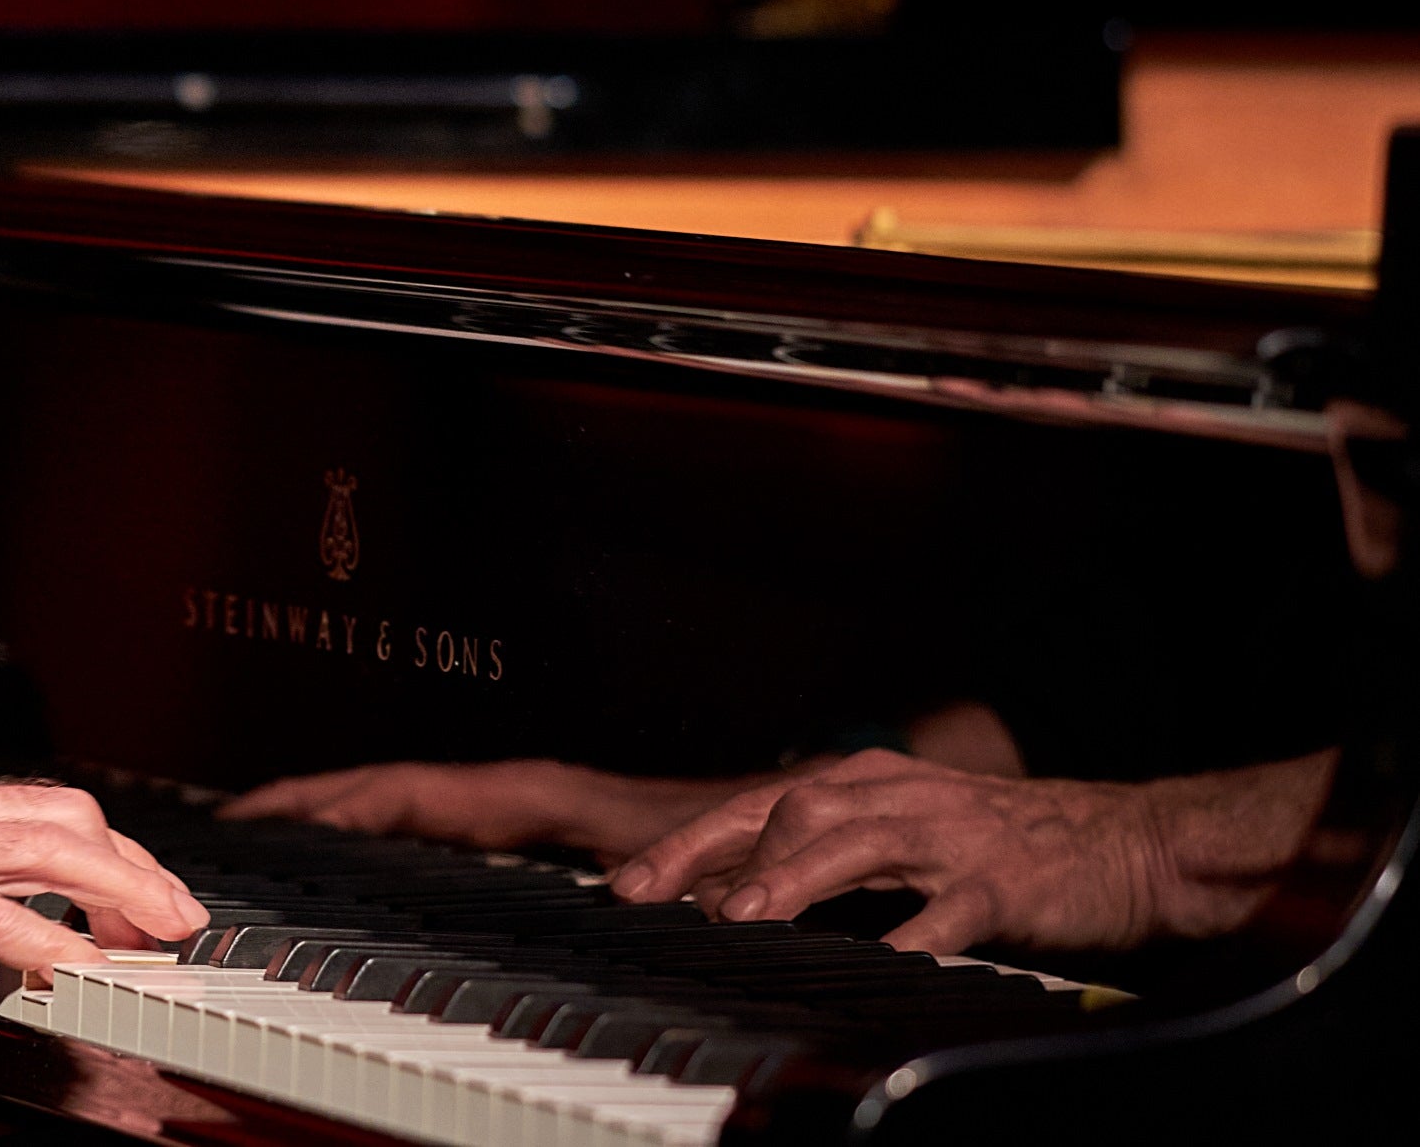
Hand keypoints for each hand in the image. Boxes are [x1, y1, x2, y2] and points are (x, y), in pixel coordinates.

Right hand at [0, 745, 207, 985]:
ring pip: (53, 849)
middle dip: (132, 862)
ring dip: (121, 891)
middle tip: (173, 909)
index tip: (126, 878)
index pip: (25, 806)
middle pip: (64, 815)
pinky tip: (80, 968)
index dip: (91, 843)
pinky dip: (47, 940)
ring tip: (161, 932)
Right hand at [220, 758, 770, 863]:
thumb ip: (660, 873)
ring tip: (271, 828)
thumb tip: (624, 898)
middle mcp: (524, 792)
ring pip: (410, 799)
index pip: (413, 791)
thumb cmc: (747, 825)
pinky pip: (438, 816)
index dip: (337, 802)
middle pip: (391, 787)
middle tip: (235, 821)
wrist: (798, 806)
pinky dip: (383, 822)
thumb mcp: (699, 853)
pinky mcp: (539, 823)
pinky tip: (362, 848)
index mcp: (540, 791)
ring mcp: (528, 804)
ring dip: (339, 807)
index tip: (268, 817)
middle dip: (310, 798)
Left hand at [607, 748, 1336, 953]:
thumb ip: (818, 861)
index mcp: (864, 785)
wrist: (1119, 843)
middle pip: (787, 810)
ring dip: (793, 878)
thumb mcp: (895, 840)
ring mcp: (950, 836)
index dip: (686, 842)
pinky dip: (914, 931)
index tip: (626, 883)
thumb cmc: (991, 846)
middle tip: (655, 899)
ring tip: (743, 917)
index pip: (754, 806)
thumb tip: (725, 899)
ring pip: (856, 844)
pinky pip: (951, 907)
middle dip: (714, 852)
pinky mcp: (1005, 880)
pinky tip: (882, 959)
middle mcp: (896, 797)